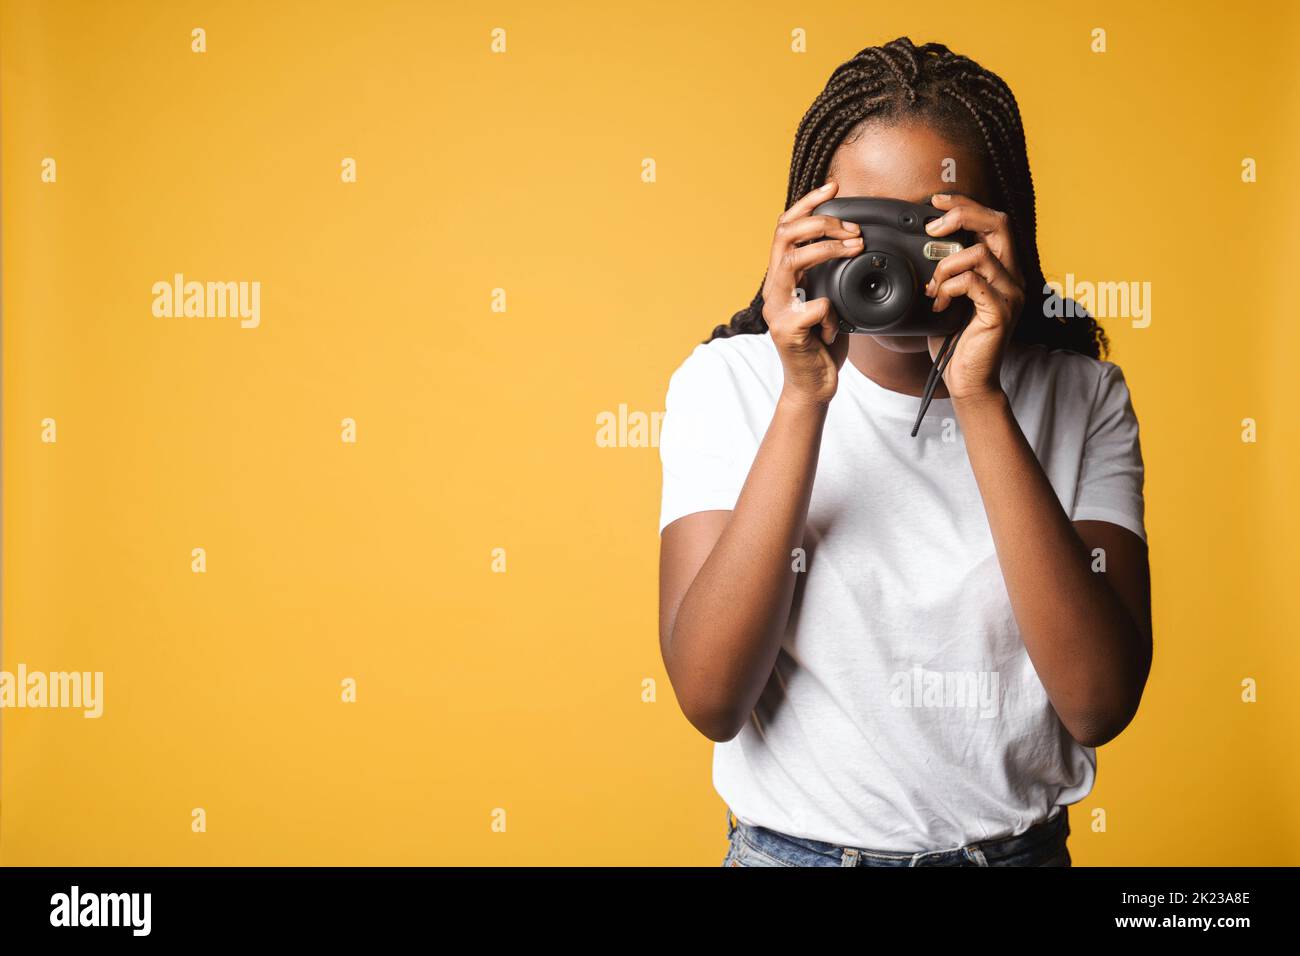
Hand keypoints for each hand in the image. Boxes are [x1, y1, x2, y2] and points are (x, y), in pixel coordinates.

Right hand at [762, 180, 860, 406]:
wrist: (813, 385)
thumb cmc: (822, 344)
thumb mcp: (828, 301)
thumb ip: (829, 276)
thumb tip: (852, 245)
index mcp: (783, 279)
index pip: (786, 228)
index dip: (807, 203)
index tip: (832, 187)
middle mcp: (774, 289)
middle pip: (785, 235)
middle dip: (821, 222)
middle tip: (851, 229)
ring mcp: (777, 309)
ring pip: (794, 261)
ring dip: (827, 249)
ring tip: (853, 249)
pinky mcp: (787, 331)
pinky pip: (815, 306)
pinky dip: (834, 312)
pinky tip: (837, 326)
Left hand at [922, 193, 1025, 402]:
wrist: (967, 379)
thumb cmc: (954, 341)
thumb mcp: (946, 297)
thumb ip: (944, 271)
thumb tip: (920, 247)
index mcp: (1002, 269)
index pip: (993, 221)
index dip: (966, 204)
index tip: (936, 201)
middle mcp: (1012, 277)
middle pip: (998, 223)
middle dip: (963, 214)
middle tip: (932, 228)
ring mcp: (1010, 294)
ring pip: (980, 254)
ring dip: (946, 265)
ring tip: (932, 288)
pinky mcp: (1001, 311)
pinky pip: (973, 282)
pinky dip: (948, 287)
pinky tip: (938, 304)